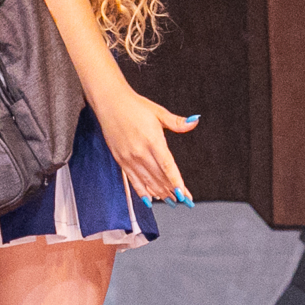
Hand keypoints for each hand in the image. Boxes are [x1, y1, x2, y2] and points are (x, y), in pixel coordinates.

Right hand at [97, 90, 198, 206]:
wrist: (110, 103)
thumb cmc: (135, 106)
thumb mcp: (159, 112)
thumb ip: (177, 122)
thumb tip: (194, 122)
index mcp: (152, 140)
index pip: (167, 166)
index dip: (176, 182)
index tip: (183, 194)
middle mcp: (140, 152)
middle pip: (159, 177)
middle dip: (172, 191)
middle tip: (184, 201)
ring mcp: (130, 158)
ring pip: (148, 181)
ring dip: (160, 193)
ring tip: (171, 202)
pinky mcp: (121, 160)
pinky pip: (133, 181)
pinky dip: (143, 191)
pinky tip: (151, 199)